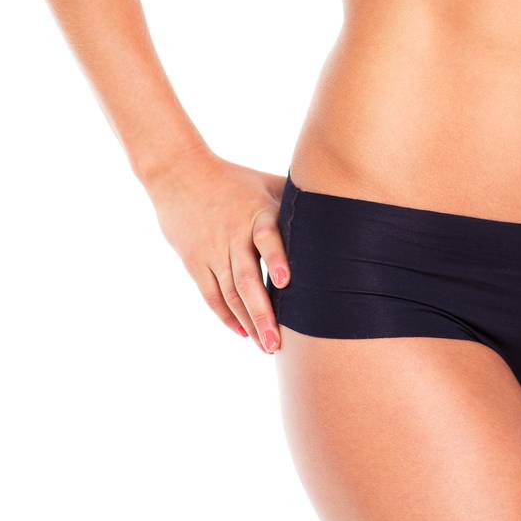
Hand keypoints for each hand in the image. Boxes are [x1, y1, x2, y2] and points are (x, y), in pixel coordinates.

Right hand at [142, 145, 291, 353]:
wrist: (180, 174)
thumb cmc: (234, 179)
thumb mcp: (267, 183)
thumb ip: (296, 201)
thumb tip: (341, 211)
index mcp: (256, 213)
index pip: (267, 238)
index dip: (276, 258)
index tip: (286, 281)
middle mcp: (233, 234)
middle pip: (247, 278)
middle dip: (262, 312)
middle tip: (277, 342)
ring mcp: (212, 250)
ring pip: (229, 293)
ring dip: (248, 322)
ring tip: (265, 346)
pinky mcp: (195, 261)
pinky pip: (211, 294)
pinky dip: (225, 316)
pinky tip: (242, 333)